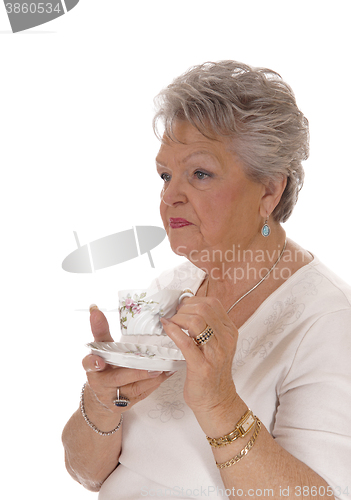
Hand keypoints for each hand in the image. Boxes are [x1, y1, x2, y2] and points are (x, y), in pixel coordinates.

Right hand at [82, 305, 168, 414]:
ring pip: (133, 388)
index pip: (89, 364)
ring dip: (149, 378)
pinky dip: (154, 384)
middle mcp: (100, 384)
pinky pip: (142, 394)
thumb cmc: (104, 367)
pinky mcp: (126, 404)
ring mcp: (113, 397)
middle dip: (135, 372)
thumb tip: (94, 308)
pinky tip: (165, 374)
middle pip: (118, 377)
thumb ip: (100, 330)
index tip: (99, 361)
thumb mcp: (101, 348)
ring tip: (162, 369)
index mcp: (93, 367)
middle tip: (151, 366)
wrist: (102, 398)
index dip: (94, 363)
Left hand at [161, 296, 237, 418]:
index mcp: (229, 331)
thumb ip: (208, 327)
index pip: (212, 303)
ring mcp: (215, 352)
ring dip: (178, 319)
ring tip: (171, 324)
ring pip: (195, 321)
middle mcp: (225, 339)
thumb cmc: (212, 372)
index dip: (193, 301)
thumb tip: (186, 308)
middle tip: (174, 316)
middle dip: (184, 309)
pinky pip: (185, 342)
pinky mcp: (202, 366)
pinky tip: (166, 328)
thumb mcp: (216, 345)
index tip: (181, 307)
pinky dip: (173, 331)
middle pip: (204, 309)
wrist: (217, 401)